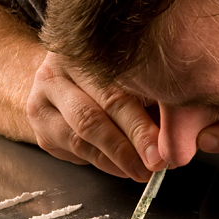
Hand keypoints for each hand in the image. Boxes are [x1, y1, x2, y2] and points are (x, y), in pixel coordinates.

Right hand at [27, 52, 162, 180]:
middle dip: (128, 145)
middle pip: (92, 115)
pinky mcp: (37, 121)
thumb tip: (181, 132)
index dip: (139, 123)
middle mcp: (56, 67)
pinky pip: (72, 149)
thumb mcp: (134, 72)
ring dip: (115, 160)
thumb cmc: (113, 72)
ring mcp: (41, 95)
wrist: (66, 72)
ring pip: (79, 136)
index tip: (163, 148)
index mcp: (84, 47)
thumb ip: (154, 95)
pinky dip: (102, 162)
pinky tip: (123, 167)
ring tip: (142, 171)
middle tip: (155, 165)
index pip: (113, 90)